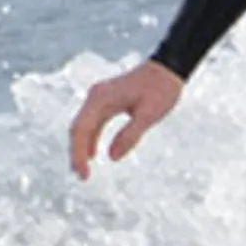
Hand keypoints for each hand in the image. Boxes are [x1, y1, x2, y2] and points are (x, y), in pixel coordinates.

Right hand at [69, 59, 183, 175]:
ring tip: (83, 171)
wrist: (168, 68)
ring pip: (83, 126)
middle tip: (82, 177)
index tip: (84, 174)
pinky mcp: (105, 100)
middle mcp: (95, 96)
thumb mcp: (149, 115)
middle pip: (78, 129)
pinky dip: (90, 139)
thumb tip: (112, 157)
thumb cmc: (161, 89)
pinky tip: (92, 154)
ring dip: (81, 148)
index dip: (78, 154)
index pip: (81, 130)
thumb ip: (130, 135)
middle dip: (77, 154)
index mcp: (101, 99)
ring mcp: (99, 98)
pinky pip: (92, 122)